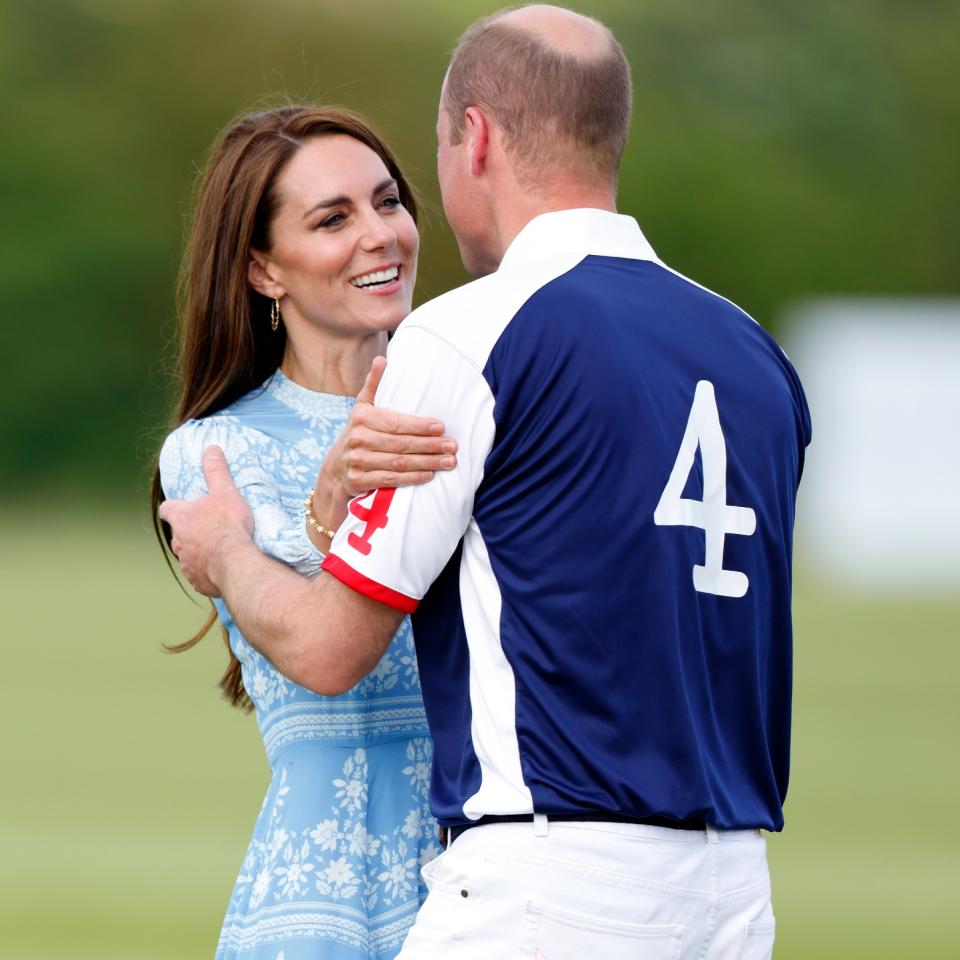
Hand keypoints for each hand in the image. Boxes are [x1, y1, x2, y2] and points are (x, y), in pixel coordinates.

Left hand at [158, 445, 253, 595]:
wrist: (236, 562)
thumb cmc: (228, 525)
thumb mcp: (225, 491)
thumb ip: (216, 471)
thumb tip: (211, 449)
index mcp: (182, 518)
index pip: (167, 510)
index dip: (174, 508)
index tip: (183, 507)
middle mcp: (178, 542)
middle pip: (178, 535)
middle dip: (190, 532)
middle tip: (210, 529)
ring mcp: (187, 564)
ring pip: (189, 556)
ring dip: (199, 553)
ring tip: (219, 551)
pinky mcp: (198, 581)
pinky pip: (200, 576)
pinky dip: (208, 572)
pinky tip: (222, 569)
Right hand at [310, 357, 457, 540]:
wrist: (335, 468)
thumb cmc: (359, 433)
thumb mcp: (362, 408)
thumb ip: (374, 385)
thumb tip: (382, 360)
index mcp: (362, 418)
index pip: (396, 422)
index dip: (420, 426)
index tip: (441, 427)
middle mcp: (358, 439)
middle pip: (401, 444)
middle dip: (430, 446)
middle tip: (452, 447)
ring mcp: (357, 461)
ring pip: (399, 463)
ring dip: (427, 463)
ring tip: (448, 462)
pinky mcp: (359, 481)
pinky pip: (390, 479)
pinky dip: (412, 478)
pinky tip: (429, 475)